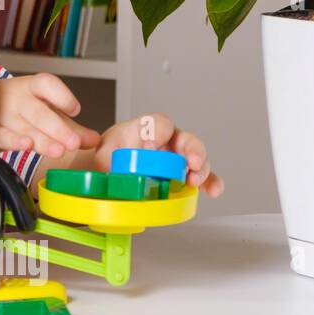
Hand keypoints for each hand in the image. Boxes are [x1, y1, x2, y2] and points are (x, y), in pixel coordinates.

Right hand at [0, 73, 101, 158]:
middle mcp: (16, 100)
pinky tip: (26, 145)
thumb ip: (71, 129)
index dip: (61, 95)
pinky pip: (0, 136)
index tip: (75, 110)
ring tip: (58, 150)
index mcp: (32, 89)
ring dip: (42, 140)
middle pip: (37, 111)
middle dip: (57, 128)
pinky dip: (12, 141)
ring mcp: (1, 115)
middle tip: (73, 142)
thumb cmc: (19, 110)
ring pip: (22, 127)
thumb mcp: (47, 114)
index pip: (46, 84)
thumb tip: (95, 140)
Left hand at [91, 114, 224, 197]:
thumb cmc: (103, 160)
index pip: (157, 123)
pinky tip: (212, 191)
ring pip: (196, 158)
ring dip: (201, 169)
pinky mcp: (183, 176)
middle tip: (190, 163)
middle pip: (184, 138)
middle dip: (191, 150)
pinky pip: (201, 177)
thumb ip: (110, 155)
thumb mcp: (101, 154)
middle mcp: (164, 141)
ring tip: (195, 181)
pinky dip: (210, 183)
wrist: (102, 174)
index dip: (159, 132)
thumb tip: (124, 163)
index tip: (152, 147)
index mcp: (143, 130)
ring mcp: (176, 158)